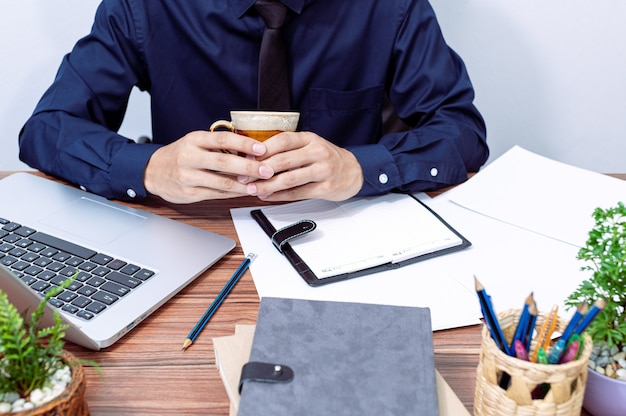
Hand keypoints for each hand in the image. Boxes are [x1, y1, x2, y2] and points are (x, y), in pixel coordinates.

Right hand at [144, 130, 273, 202]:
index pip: (222, 139)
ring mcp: (188, 176)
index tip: (261, 148)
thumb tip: (250, 149)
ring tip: (260, 185)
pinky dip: (233, 193)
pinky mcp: (189, 193)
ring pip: (221, 182)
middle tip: (266, 170)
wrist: (152, 171)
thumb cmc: (181, 154)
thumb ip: (218, 145)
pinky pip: (216, 194)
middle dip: (249, 167)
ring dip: (244, 185)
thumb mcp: (196, 142)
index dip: (244, 143)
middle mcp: (189, 156)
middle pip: (224, 161)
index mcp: (194, 140)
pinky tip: (245, 192)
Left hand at [245, 131, 363, 201]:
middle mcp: (317, 152)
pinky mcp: (325, 188)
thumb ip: (287, 150)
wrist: (353, 171)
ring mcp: (323, 170)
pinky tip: (269, 196)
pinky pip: (298, 193)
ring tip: (254, 190)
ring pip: (289, 179)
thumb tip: (255, 158)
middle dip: (260, 171)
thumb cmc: (326, 158)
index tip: (246, 159)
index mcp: (309, 138)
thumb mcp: (309, 146)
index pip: (282, 140)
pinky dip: (280, 196)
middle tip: (245, 178)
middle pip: (283, 161)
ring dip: (268, 186)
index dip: (262, 150)